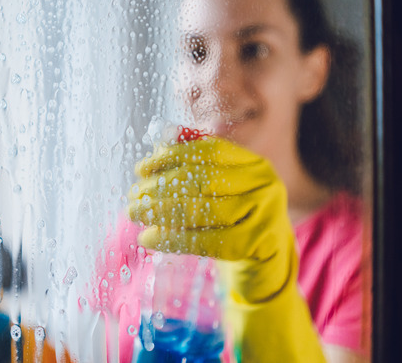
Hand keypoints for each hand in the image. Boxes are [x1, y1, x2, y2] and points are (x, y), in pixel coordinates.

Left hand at [127, 136, 288, 301]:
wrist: (268, 264)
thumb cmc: (235, 223)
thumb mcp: (219, 192)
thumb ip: (195, 164)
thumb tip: (163, 136)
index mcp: (254, 163)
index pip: (208, 150)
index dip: (171, 156)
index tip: (141, 169)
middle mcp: (265, 183)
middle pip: (203, 180)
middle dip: (161, 187)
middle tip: (133, 196)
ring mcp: (267, 213)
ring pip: (204, 210)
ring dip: (162, 212)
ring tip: (136, 215)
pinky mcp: (260, 244)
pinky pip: (208, 241)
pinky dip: (173, 239)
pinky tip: (148, 239)